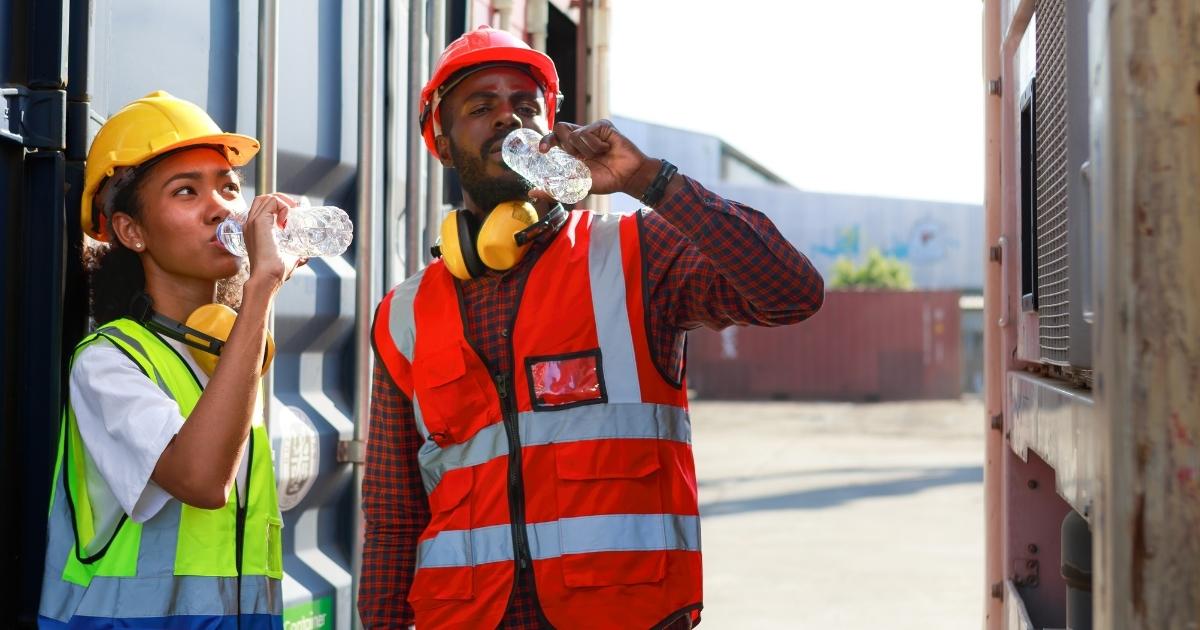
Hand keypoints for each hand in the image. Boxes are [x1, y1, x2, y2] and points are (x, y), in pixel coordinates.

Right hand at [242, 193, 296, 290]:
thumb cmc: (276, 272)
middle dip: (281, 199)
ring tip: (292, 213)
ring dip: (283, 202)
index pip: (263, 207)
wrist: (268, 278)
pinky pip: (272, 202)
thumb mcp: (287, 258)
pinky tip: (287, 221)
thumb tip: (306, 257)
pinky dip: (283, 207)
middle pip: (263, 199)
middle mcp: (250, 224)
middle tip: (294, 210)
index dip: (279, 206)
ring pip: (266, 198)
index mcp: (254, 231)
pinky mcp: (258, 222)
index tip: (293, 214)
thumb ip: (295, 255)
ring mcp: (252, 222)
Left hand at [539, 120, 660, 197]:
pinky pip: (588, 131)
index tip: (542, 151)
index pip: (552, 138)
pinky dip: (595, 145)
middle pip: (559, 128)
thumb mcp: (577, 187)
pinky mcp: (603, 126)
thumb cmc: (606, 181)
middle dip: (564, 144)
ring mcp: (591, 130)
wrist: (629, 177)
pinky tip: (606, 149)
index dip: (545, 141)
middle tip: (575, 155)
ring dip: (585, 150)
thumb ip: (555, 190)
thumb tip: (531, 193)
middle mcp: (580, 138)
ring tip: (599, 156)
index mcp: (571, 150)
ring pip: (574, 133)